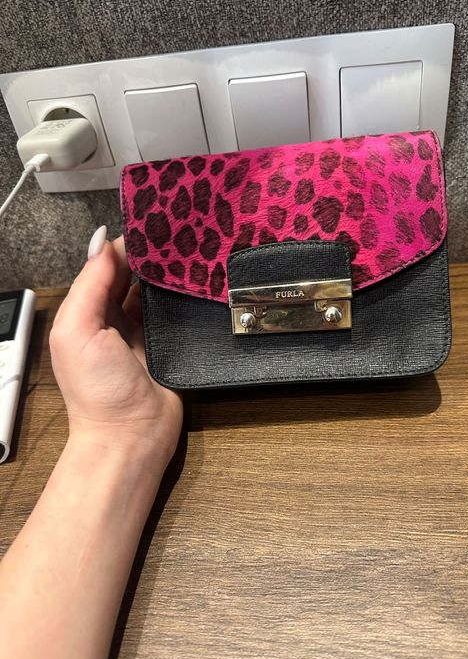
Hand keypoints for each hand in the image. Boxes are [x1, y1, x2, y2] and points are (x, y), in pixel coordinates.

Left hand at [50, 230, 182, 470]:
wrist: (131, 435)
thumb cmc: (98, 388)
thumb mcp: (77, 332)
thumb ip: (88, 286)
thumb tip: (104, 242)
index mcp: (87, 310)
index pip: (106, 265)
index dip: (126, 244)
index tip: (152, 222)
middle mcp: (115, 317)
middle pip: (134, 274)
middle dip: (152, 254)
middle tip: (180, 229)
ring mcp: (144, 330)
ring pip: (157, 290)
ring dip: (170, 272)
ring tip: (194, 245)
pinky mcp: (169, 343)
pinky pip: (176, 312)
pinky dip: (184, 295)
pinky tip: (200, 278)